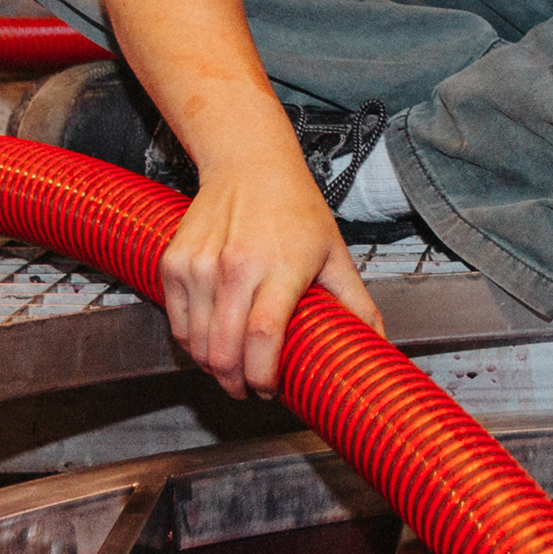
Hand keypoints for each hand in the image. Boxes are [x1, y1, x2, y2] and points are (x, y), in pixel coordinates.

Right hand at [159, 148, 382, 396]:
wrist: (248, 163)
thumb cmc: (294, 208)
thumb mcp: (334, 253)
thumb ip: (357, 303)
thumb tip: (378, 345)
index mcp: (279, 267)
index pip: (264, 336)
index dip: (263, 374)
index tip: (269, 390)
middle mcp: (234, 266)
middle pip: (223, 348)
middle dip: (234, 382)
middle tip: (247, 388)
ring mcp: (199, 265)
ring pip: (195, 342)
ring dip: (211, 366)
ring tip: (230, 366)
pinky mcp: (174, 262)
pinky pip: (176, 321)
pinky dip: (190, 341)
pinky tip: (209, 341)